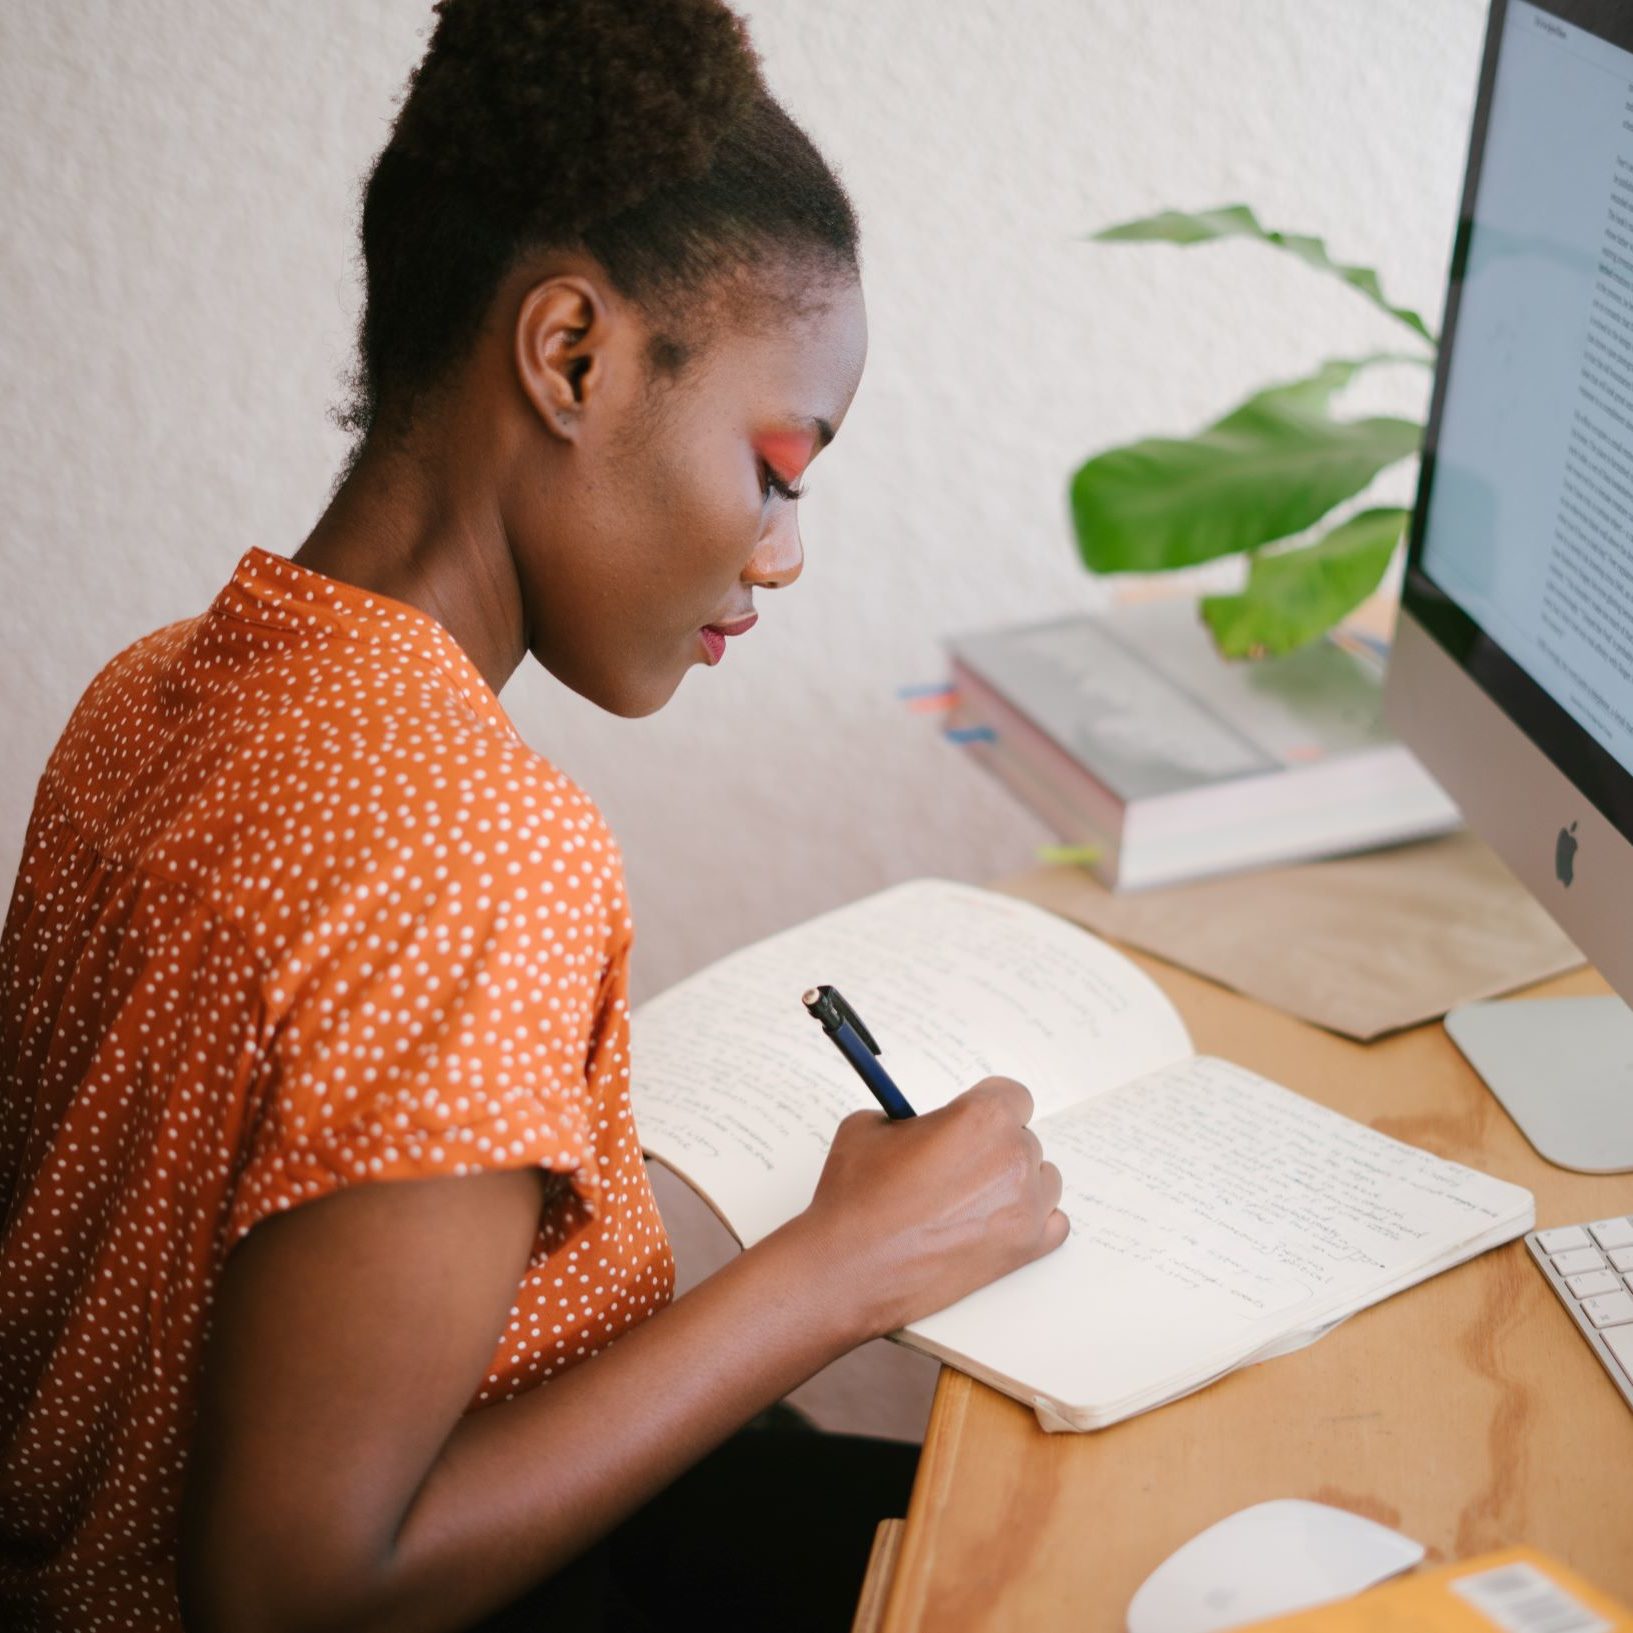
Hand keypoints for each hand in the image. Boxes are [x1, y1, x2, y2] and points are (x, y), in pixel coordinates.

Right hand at [793, 1076, 1068, 1341]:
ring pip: (1042, 1178)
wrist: (850, 1267)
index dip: (986, 1106)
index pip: (1013, 1095)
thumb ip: (913, 1118)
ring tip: (970, 1199)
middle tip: (954, 1167)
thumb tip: (927, 1125)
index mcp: (982, 1117)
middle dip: (992, 1148)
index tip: (969, 1121)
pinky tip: (996, 1222)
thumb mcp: (871, 1125)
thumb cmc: (857, 1198)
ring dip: (1015, 1183)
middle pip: (1024, 1138)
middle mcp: (1013, 1158)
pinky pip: (1054, 1223)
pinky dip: (1031, 1220)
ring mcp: (1025, 1207)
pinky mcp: (1026, 1249)